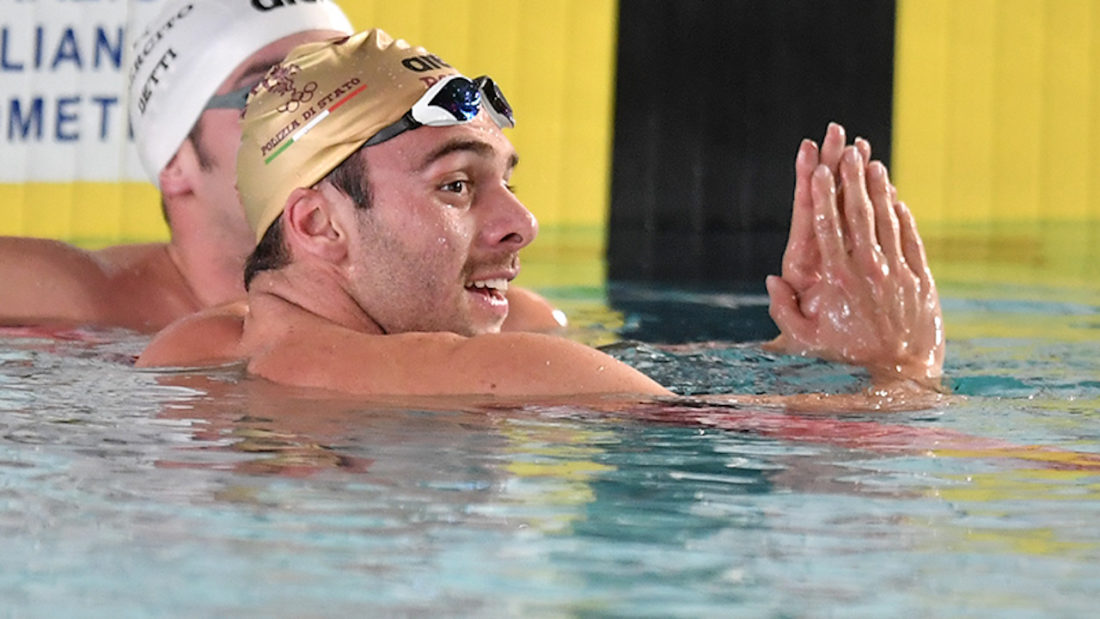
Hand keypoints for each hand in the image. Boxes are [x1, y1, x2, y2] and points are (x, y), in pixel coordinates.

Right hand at [765, 144, 943, 388]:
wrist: (900, 377)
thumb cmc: (846, 361)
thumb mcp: (805, 341)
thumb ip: (784, 310)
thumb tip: (772, 280)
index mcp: (838, 280)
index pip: (828, 227)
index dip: (822, 195)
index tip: (817, 169)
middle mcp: (869, 270)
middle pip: (859, 213)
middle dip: (851, 179)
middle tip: (846, 149)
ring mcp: (898, 273)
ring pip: (887, 221)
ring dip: (879, 189)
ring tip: (872, 163)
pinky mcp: (920, 280)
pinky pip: (910, 240)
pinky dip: (903, 217)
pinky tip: (897, 199)